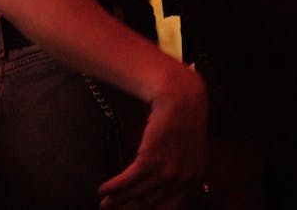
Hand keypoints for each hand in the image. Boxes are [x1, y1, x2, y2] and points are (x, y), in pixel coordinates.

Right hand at [98, 67, 207, 208]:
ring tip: (105, 205)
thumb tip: (160, 188)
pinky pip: (127, 180)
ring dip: (117, 201)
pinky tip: (103, 189)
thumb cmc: (184, 119)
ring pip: (136, 193)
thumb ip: (178, 171)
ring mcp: (166, 172)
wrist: (181, 97)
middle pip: (149, 203)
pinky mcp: (150, 160)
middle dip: (129, 209)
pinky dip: (113, 187)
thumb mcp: (188, 151)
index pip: (168, 207)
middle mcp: (181, 180)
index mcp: (192, 179)